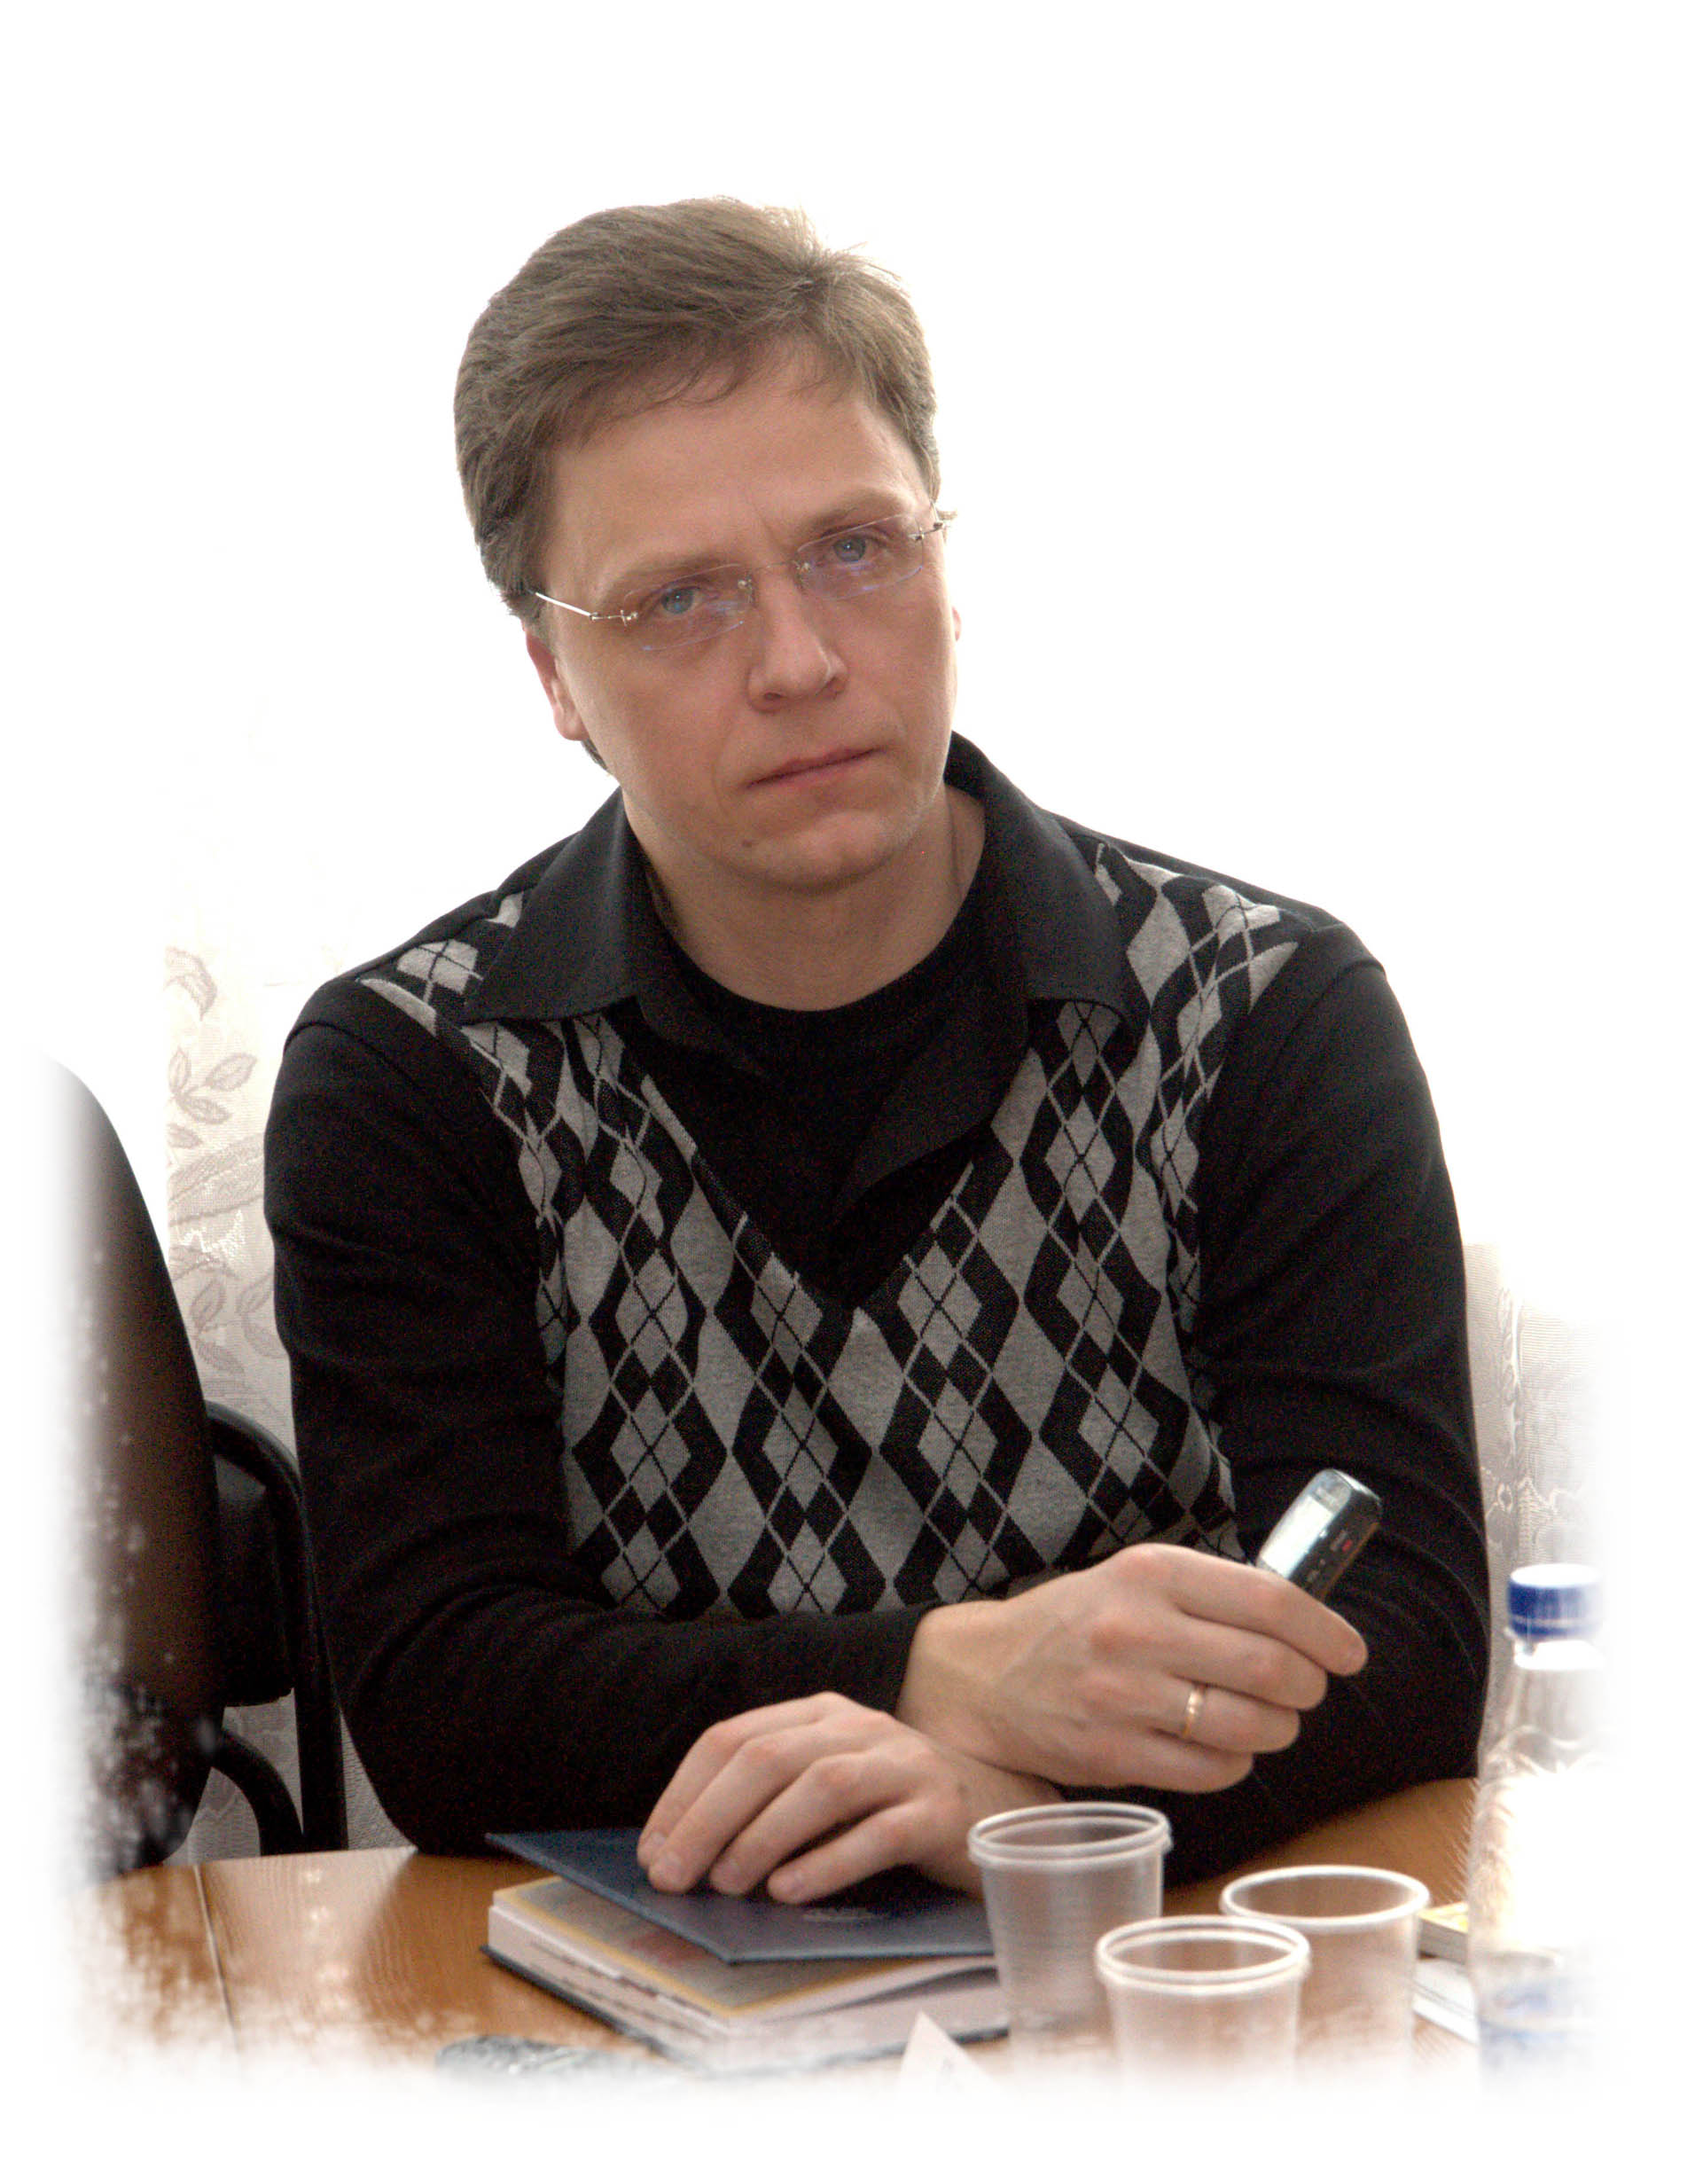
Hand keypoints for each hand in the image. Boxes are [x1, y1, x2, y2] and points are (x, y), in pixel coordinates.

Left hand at [635, 1693, 1061, 1901]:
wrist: (1001, 1807)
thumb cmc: (893, 1806)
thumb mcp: (829, 1786)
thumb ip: (770, 1800)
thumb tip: (686, 1854)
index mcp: (821, 1714)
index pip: (734, 1737)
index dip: (685, 1793)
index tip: (652, 1850)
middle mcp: (860, 1727)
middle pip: (768, 1758)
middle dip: (708, 1818)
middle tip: (674, 1877)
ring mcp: (904, 1765)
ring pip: (822, 1786)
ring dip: (763, 1837)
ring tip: (728, 1885)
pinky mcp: (940, 1811)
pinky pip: (880, 1832)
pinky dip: (829, 1862)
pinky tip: (791, 1891)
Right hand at [897, 1542, 1368, 1793]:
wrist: (983, 1675)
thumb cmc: (1076, 1624)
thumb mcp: (1133, 1578)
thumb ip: (1209, 1593)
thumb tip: (1305, 1621)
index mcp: (1150, 1572)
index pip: (1269, 1600)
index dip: (1326, 1631)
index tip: (1348, 1651)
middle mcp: (1137, 1628)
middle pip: (1269, 1667)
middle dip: (1308, 1685)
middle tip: (1307, 1689)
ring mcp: (1123, 1696)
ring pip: (1248, 1725)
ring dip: (1279, 1729)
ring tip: (1270, 1720)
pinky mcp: (1112, 1754)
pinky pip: (1212, 1770)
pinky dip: (1236, 1764)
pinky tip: (1223, 1748)